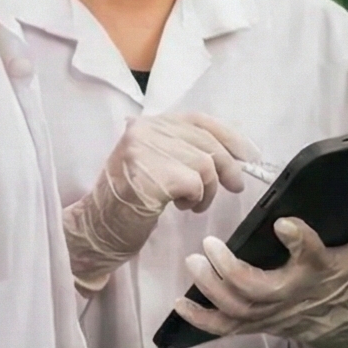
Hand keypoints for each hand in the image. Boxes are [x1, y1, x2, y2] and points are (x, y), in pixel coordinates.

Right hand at [62, 113, 259, 292]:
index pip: (199, 120)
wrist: (97, 227)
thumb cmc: (129, 201)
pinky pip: (195, 183)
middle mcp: (145, 130)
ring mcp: (145, 150)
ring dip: (207, 190)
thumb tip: (235, 155)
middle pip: (207, 142)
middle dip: (228, 167)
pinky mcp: (151, 175)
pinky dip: (196, 199)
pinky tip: (181, 207)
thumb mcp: (155, 164)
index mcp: (148, 124)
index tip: (249, 154)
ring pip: (205, 164)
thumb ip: (184, 151)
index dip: (229, 136)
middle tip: (233, 188)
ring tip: (192, 203)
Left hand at [171, 191, 347, 347]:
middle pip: (258, 291)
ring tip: (195, 262)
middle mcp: (293, 295)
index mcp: (321, 271)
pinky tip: (180, 304)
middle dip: (231, 272)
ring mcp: (273, 313)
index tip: (283, 223)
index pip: (312, 257)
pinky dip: (202, 318)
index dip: (299, 242)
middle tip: (209, 246)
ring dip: (212, 288)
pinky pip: (227, 327)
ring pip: (238, 309)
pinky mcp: (260, 324)